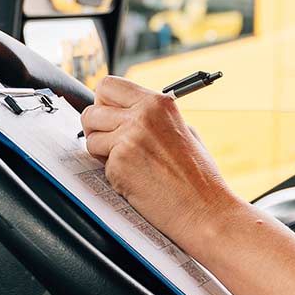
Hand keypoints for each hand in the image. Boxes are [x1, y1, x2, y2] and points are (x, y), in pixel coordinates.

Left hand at [78, 76, 239, 244]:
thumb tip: (125, 112)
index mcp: (158, 103)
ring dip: (101, 153)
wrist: (205, 209)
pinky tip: (135, 180)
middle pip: (92, 111)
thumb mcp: (183, 131)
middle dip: (95, 128)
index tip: (108, 114)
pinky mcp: (119, 164)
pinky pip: (99, 164)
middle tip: (109, 142)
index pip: (109, 86)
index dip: (103, 102)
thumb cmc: (199, 177)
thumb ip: (153, 117)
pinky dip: (112, 174)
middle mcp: (142, 116)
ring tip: (128, 164)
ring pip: (90, 139)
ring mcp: (129, 139)